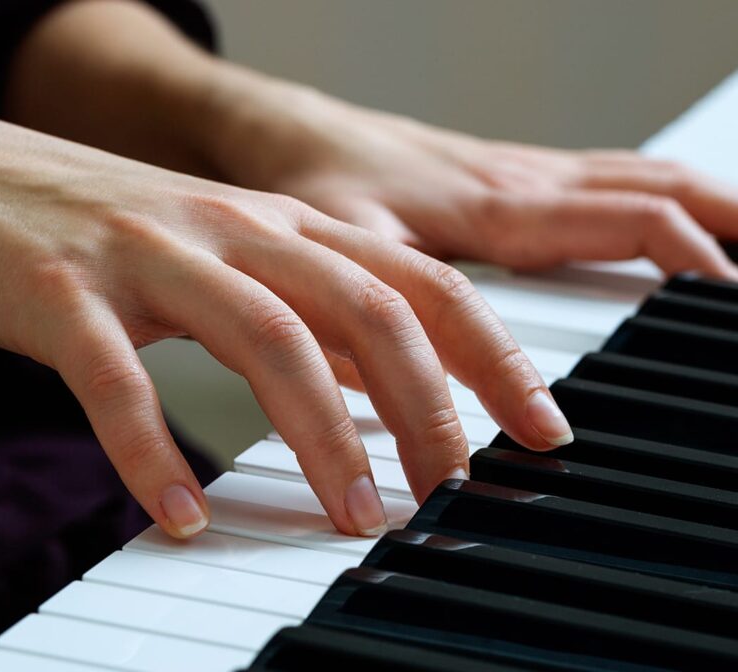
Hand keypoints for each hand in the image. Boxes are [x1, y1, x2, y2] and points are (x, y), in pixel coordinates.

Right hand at [0, 110, 570, 537]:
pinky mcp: (62, 293)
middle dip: (426, 408)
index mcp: (281, 225)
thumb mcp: (226, 257)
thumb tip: (385, 385)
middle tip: (451, 492)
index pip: (418, 282)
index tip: (541, 428)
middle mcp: (232, 229)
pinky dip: (151, 453)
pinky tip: (176, 514)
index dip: (492, 355)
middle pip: (364, 308)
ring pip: (264, 338)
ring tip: (353, 518)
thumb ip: (306, 310)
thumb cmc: (109, 230)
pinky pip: (118, 380)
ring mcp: (148, 253)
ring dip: (321, 436)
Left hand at [211, 76, 737, 278]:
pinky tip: (676, 222)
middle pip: (661, 194)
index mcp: (504, 205)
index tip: (727, 310)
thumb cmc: (319, 184)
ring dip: (711, 208)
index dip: (691, 261)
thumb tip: (421, 389)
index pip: (630, 222)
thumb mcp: (343, 249)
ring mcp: (526, 176)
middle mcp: (529, 183)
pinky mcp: (512, 179)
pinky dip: (665, 199)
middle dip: (729, 230)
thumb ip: (382, 311)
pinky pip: (611, 180)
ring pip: (644, 180)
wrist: (296, 136)